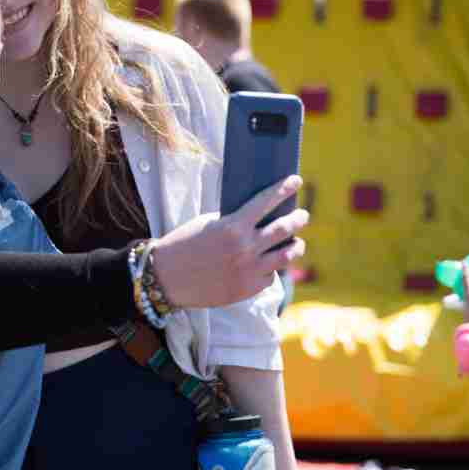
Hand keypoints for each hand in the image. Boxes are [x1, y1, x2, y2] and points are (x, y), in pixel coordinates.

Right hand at [148, 177, 306, 309]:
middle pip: (284, 229)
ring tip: (297, 243)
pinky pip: (269, 277)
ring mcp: (249, 270)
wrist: (166, 277)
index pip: (266, 201)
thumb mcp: (208, 224)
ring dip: (295, 247)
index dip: (283, 188)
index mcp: (233, 225)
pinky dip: (270, 269)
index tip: (296, 180)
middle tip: (302, 215)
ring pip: (286, 256)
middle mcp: (245, 247)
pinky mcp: (247, 289)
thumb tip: (262, 218)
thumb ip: (235, 222)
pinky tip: (269, 265)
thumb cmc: (184, 245)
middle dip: (298, 219)